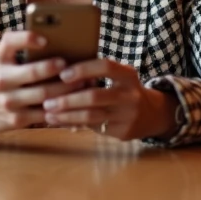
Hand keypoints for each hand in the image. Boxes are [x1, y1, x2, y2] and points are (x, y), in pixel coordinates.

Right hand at [0, 31, 86, 140]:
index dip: (27, 39)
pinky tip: (75, 103)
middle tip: (73, 65)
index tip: (45, 40)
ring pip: (44, 95)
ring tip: (83, 83)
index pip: (10, 42)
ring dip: (66, 90)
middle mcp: (1, 79)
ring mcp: (9, 101)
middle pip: (33, 73)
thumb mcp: (0, 59)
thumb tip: (54, 40)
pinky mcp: (16, 120)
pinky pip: (44, 113)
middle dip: (56, 69)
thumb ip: (19, 48)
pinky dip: (62, 108)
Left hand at [41, 59, 178, 141]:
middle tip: (48, 101)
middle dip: (68, 100)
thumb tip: (59, 71)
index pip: (106, 66)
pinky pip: (94, 129)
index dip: (83, 69)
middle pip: (95, 96)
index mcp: (128, 75)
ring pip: (92, 116)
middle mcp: (131, 95)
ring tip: (49, 114)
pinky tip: (60, 122)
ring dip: (67, 115)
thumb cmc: (124, 90)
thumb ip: (97, 75)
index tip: (62, 74)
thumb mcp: (119, 77)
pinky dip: (74, 124)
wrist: (152, 114)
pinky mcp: (123, 132)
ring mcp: (128, 116)